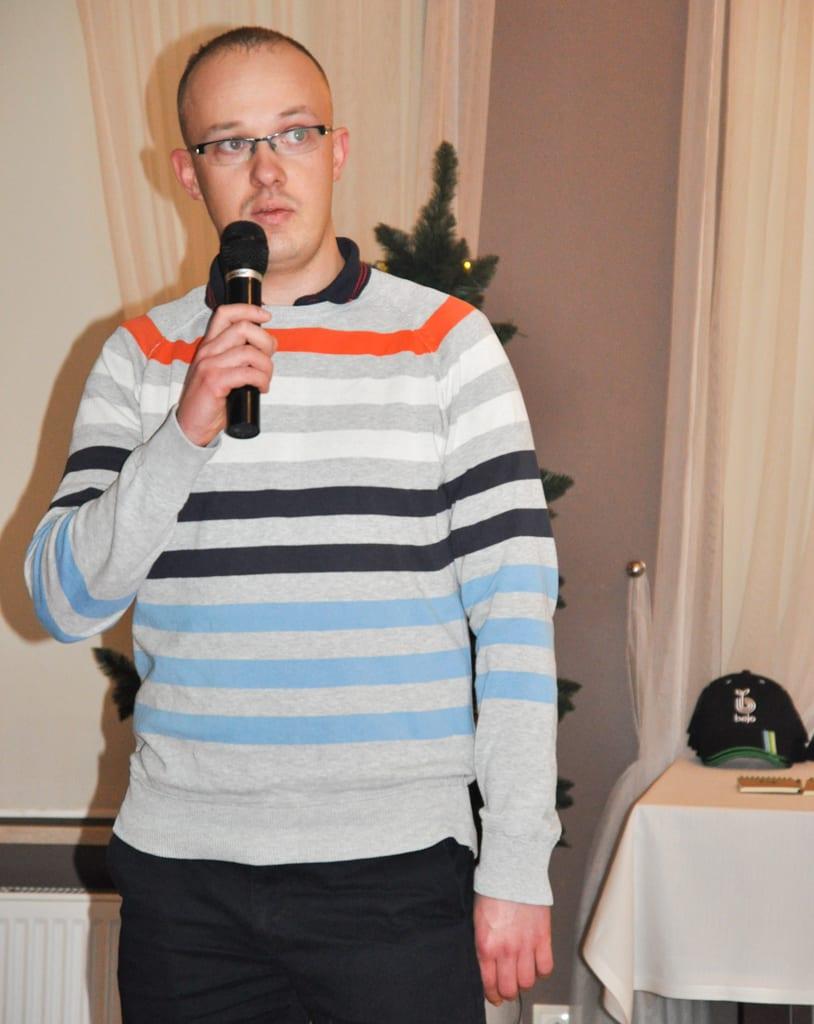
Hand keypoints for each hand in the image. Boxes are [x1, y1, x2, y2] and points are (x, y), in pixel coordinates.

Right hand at [177, 303, 275, 445]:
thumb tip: (264, 349)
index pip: (225, 313)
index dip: (249, 309)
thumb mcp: (220, 372)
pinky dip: (261, 380)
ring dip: (266, 367)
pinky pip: (248, 373)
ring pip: (250, 352)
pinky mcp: (214, 382)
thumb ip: (235, 357)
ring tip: (265, 380)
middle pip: (244, 328)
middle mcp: (207, 351)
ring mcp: (209, 366)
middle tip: (268, 360)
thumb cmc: (211, 401)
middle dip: (266, 342)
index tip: (266, 316)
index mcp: (209, 345)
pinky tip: (261, 389)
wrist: (190, 426)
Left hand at [474, 895, 552, 1005]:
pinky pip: (546, 967)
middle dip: (508, 991)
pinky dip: (542, 970)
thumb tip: (485, 964)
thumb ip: (482, 945)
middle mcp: (506, 950)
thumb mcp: (477, 921)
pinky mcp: (543, 938)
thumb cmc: (492, 891)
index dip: (492, 994)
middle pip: (510, 988)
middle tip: (509, 987)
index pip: (489, 983)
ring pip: (528, 982)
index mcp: (486, 946)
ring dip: (525, 981)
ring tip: (522, 974)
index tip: (495, 996)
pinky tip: (537, 963)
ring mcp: (526, 946)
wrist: (512, 873)